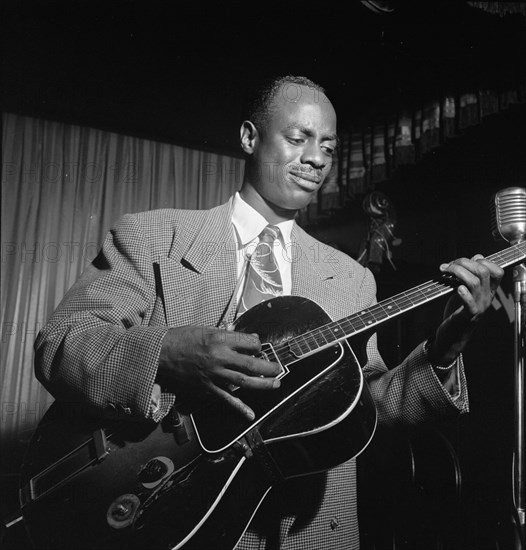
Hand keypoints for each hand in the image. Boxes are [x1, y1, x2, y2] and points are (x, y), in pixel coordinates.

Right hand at [157, 326, 280, 419]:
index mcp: (219, 339)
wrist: (159, 354)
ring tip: (276, 384)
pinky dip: (239, 408)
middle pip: (251, 364)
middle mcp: (219, 357)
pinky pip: (226, 399)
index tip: (259, 346)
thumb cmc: (181, 338)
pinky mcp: (207, 387)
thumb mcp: (205, 329)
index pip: (249, 343)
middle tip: (279, 368)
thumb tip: (246, 338)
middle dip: (269, 367)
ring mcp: (214, 374)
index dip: (258, 345)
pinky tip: (251, 414)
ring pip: (244, 382)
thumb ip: (226, 334)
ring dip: (263, 384)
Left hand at [428, 255, 503, 365]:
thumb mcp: (466, 290)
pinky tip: (457, 289)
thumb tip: (477, 257)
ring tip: (445, 271)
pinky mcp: (468, 316)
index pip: (496, 270)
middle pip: (483, 272)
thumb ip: (471, 275)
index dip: (481, 261)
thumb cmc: (458, 311)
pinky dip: (463, 294)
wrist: (452, 335)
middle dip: (464, 262)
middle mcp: (486, 297)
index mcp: (488, 290)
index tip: (462, 261)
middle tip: (448, 265)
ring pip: (475, 282)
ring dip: (458, 272)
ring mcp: (479, 306)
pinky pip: (470, 303)